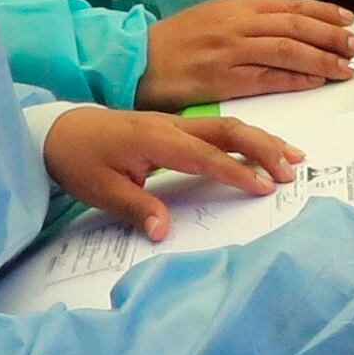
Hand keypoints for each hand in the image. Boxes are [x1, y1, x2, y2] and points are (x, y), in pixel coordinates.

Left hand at [44, 107, 292, 237]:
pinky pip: (218, 128)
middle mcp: (170, 124)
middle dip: (262, 149)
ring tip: (293, 157)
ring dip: (262, 140)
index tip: (263, 187)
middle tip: (290, 171)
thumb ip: (136, 209)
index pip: (203, 155)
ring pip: (227, 126)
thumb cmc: (80, 160)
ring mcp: (175, 122)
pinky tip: (264, 148)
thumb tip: (162, 232)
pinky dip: (247, 137)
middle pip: (226, 130)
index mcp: (153, 139)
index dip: (235, 171)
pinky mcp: (176, 126)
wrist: (60, 130)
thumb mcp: (100, 191)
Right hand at [138, 0, 353, 104]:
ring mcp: (231, 51)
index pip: (290, 5)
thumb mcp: (213, 16)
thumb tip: (285, 25)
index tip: (347, 19)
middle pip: (295, 27)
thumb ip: (247, 19)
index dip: (322, 12)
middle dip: (331, 36)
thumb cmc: (175, 41)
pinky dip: (295, 78)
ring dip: (321, 59)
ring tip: (344, 67)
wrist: (139, 60)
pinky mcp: (224, 79)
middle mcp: (237, 24)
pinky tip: (315, 81)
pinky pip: (268, 78)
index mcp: (236, 6)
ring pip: (287, 50)